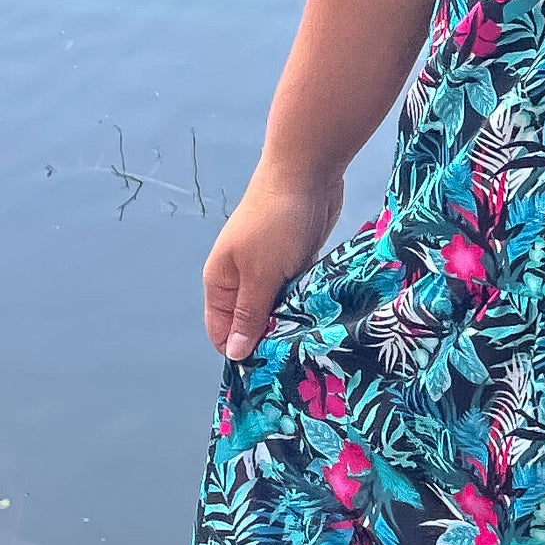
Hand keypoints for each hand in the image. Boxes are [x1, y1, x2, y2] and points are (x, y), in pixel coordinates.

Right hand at [204, 163, 342, 362]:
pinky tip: (324, 319)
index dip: (241, 351)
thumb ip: (249, 315)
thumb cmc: (276, 222)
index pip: (222, 331)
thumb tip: (234, 354)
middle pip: (251, 323)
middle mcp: (242, 279)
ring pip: (278, 310)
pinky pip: (299, 294)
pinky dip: (308, 304)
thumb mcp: (260, 274)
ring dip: (293, 322)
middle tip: (297, 359)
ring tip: (313, 342)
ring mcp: (271, 270)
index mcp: (220, 282)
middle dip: (271, 339)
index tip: (268, 371)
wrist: (306, 173)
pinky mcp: (297, 262)